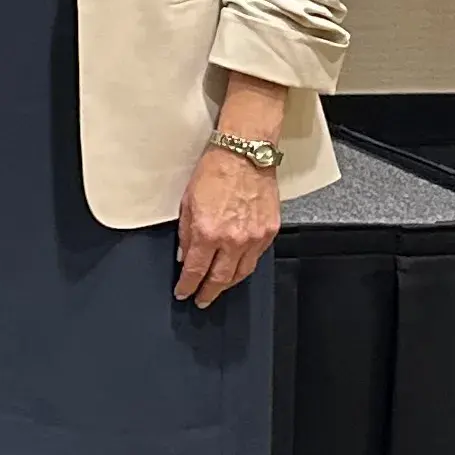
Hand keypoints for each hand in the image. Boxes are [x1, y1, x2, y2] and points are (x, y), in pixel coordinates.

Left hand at [175, 146, 283, 304]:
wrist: (245, 154)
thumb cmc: (215, 171)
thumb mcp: (188, 203)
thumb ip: (186, 234)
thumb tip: (184, 256)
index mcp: (208, 232)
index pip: (196, 270)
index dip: (188, 286)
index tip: (183, 293)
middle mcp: (233, 239)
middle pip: (220, 279)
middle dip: (208, 292)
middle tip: (201, 299)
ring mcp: (254, 237)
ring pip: (241, 273)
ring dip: (228, 284)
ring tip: (218, 288)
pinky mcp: (270, 232)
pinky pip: (256, 258)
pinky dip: (245, 266)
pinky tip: (237, 268)